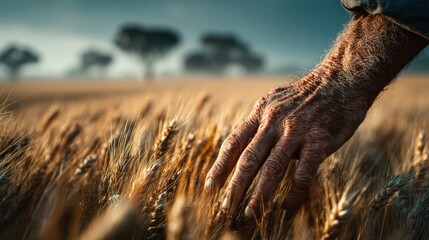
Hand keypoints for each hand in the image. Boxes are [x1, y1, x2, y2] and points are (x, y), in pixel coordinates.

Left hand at [205, 71, 369, 217]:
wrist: (342, 78)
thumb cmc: (308, 96)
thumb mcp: (276, 102)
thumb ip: (261, 124)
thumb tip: (246, 147)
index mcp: (261, 112)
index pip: (233, 142)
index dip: (220, 166)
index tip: (210, 186)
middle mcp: (273, 121)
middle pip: (248, 159)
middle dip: (235, 186)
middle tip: (225, 208)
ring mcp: (296, 131)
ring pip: (271, 168)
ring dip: (259, 195)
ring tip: (249, 215)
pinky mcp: (318, 140)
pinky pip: (302, 174)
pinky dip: (293, 196)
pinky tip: (286, 211)